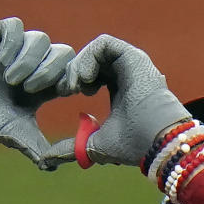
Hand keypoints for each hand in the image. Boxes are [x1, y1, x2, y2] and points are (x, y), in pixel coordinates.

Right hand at [0, 17, 73, 161]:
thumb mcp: (15, 134)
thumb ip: (35, 146)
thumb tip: (54, 166)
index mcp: (45, 86)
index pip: (71, 72)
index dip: (73, 78)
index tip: (65, 92)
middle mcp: (33, 64)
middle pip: (62, 52)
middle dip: (51, 71)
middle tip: (30, 89)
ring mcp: (14, 49)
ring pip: (40, 39)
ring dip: (30, 60)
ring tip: (11, 80)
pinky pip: (14, 25)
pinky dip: (14, 42)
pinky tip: (3, 60)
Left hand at [39, 34, 190, 169]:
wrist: (155, 141)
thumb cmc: (132, 145)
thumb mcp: (94, 144)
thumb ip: (72, 147)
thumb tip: (47, 159)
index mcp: (120, 91)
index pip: (91, 75)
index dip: (73, 81)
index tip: (64, 95)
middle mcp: (127, 74)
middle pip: (90, 60)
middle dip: (72, 72)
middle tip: (65, 90)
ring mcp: (131, 64)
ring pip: (96, 50)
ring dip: (78, 65)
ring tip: (75, 86)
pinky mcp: (133, 56)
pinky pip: (104, 43)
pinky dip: (89, 57)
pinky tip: (86, 79)